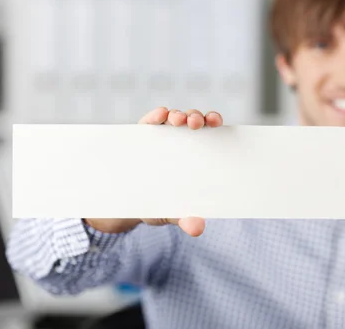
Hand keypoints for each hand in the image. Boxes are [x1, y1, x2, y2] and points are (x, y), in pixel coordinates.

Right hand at [84, 107, 222, 236]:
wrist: (128, 204)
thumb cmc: (159, 205)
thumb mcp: (172, 213)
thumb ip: (185, 219)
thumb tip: (198, 228)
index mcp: (196, 154)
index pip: (210, 133)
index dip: (214, 122)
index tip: (216, 122)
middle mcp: (182, 140)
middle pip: (194, 121)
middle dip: (198, 118)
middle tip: (197, 123)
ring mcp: (162, 135)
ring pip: (175, 117)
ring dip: (179, 115)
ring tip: (179, 120)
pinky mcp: (142, 135)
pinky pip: (150, 121)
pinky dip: (156, 116)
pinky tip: (160, 114)